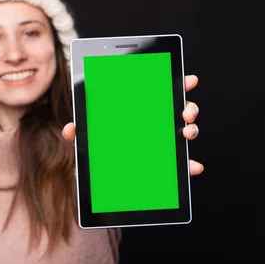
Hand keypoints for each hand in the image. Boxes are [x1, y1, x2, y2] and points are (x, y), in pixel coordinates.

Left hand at [62, 74, 204, 175]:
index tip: (188, 81)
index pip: (160, 91)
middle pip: (179, 108)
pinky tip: (193, 167)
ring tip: (187, 132)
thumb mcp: (87, 141)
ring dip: (191, 130)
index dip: (177, 83)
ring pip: (186, 131)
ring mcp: (163, 142)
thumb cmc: (97, 152)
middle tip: (185, 110)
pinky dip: (189, 165)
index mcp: (139, 111)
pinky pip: (182, 163)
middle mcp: (155, 123)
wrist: (102, 182)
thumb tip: (71, 129)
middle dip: (188, 106)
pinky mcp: (166, 163)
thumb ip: (79, 134)